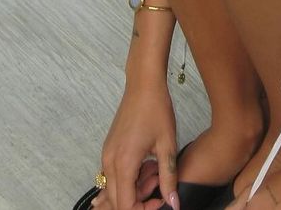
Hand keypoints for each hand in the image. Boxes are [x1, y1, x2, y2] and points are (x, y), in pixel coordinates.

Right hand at [95, 82, 178, 209]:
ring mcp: (107, 155)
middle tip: (159, 184)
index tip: (161, 200)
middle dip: (140, 199)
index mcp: (123, 163)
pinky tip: (148, 164)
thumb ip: (168, 177)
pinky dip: (131, 177)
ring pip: (116, 188)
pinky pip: (115, 174)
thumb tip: (173, 204)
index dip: (144, 209)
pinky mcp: (109, 149)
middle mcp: (109, 162)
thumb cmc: (157, 109)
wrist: (143, 83)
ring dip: (135, 188)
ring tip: (156, 170)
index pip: (125, 206)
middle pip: (117, 200)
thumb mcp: (167, 145)